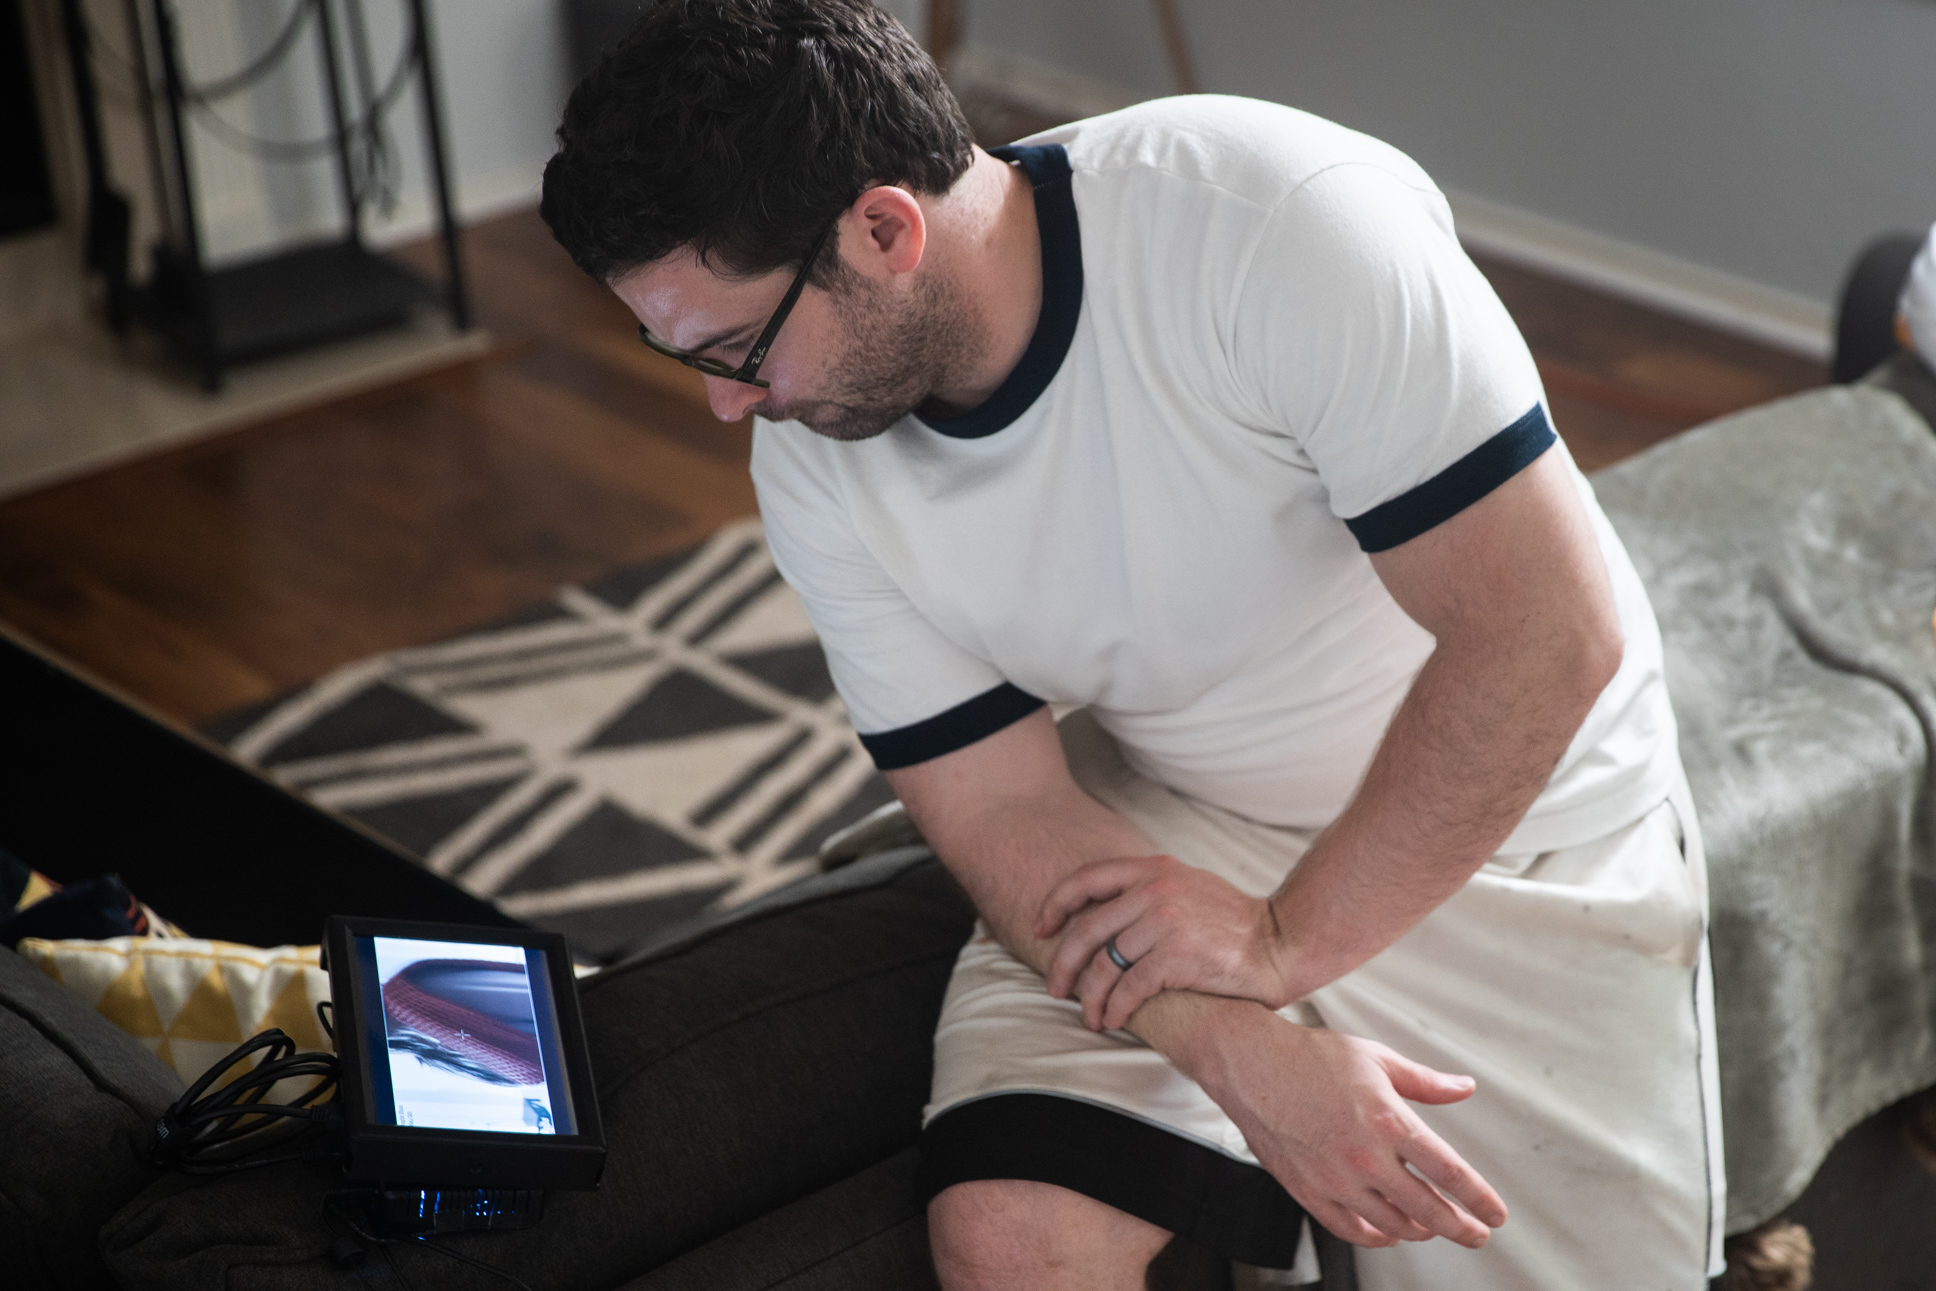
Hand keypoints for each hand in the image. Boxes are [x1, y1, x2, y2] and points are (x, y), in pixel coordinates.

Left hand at [1036, 854, 1293, 1030]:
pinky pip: (1130, 987)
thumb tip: (1100, 910)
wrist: (1280, 942)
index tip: (1040, 929)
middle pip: (1086, 929)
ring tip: (1090, 1016)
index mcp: (1152, 869)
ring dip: (1090, 997)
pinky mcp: (1177, 957)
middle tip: (1054, 988)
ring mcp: (1165, 922)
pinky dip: (1116, 1008)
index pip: (1085, 879)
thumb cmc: (1232, 922)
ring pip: (1105, 965)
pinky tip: (1114, 1020)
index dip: (1055, 904)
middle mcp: (1154, 890)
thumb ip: (1147, 890)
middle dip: (1062, 964)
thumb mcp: (1187, 887)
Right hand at [1186, 1003, 1506, 1249]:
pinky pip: (1352, 1230)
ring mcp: (1335, 1180)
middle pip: (1428, 1210)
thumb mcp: (1376, 1059)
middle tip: (1476, 1233)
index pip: (1449, 1172)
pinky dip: (1377, 1236)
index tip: (1495, 1214)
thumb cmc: (1310, 1057)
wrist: (1250, 1065)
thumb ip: (1425, 1082)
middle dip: (1461, 1227)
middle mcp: (1364, 1157)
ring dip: (1421, 1230)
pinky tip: (1389, 1231)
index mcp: (1387, 1121)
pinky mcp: (1309, 1192)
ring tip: (1433, 1226)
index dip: (1479, 1199)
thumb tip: (1463, 1088)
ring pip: (1394, 1225)